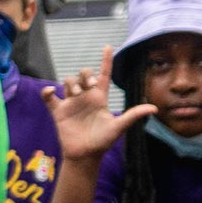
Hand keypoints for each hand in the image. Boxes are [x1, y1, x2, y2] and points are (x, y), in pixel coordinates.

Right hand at [46, 48, 155, 163]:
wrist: (85, 155)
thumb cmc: (103, 142)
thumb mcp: (119, 126)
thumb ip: (133, 115)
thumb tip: (154, 108)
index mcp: (100, 98)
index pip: (104, 75)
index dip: (106, 61)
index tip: (108, 47)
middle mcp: (85, 98)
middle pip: (83, 75)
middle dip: (86, 74)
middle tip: (90, 84)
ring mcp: (71, 103)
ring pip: (68, 82)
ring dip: (71, 83)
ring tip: (75, 93)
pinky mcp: (58, 111)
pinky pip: (49, 98)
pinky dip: (47, 92)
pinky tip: (50, 91)